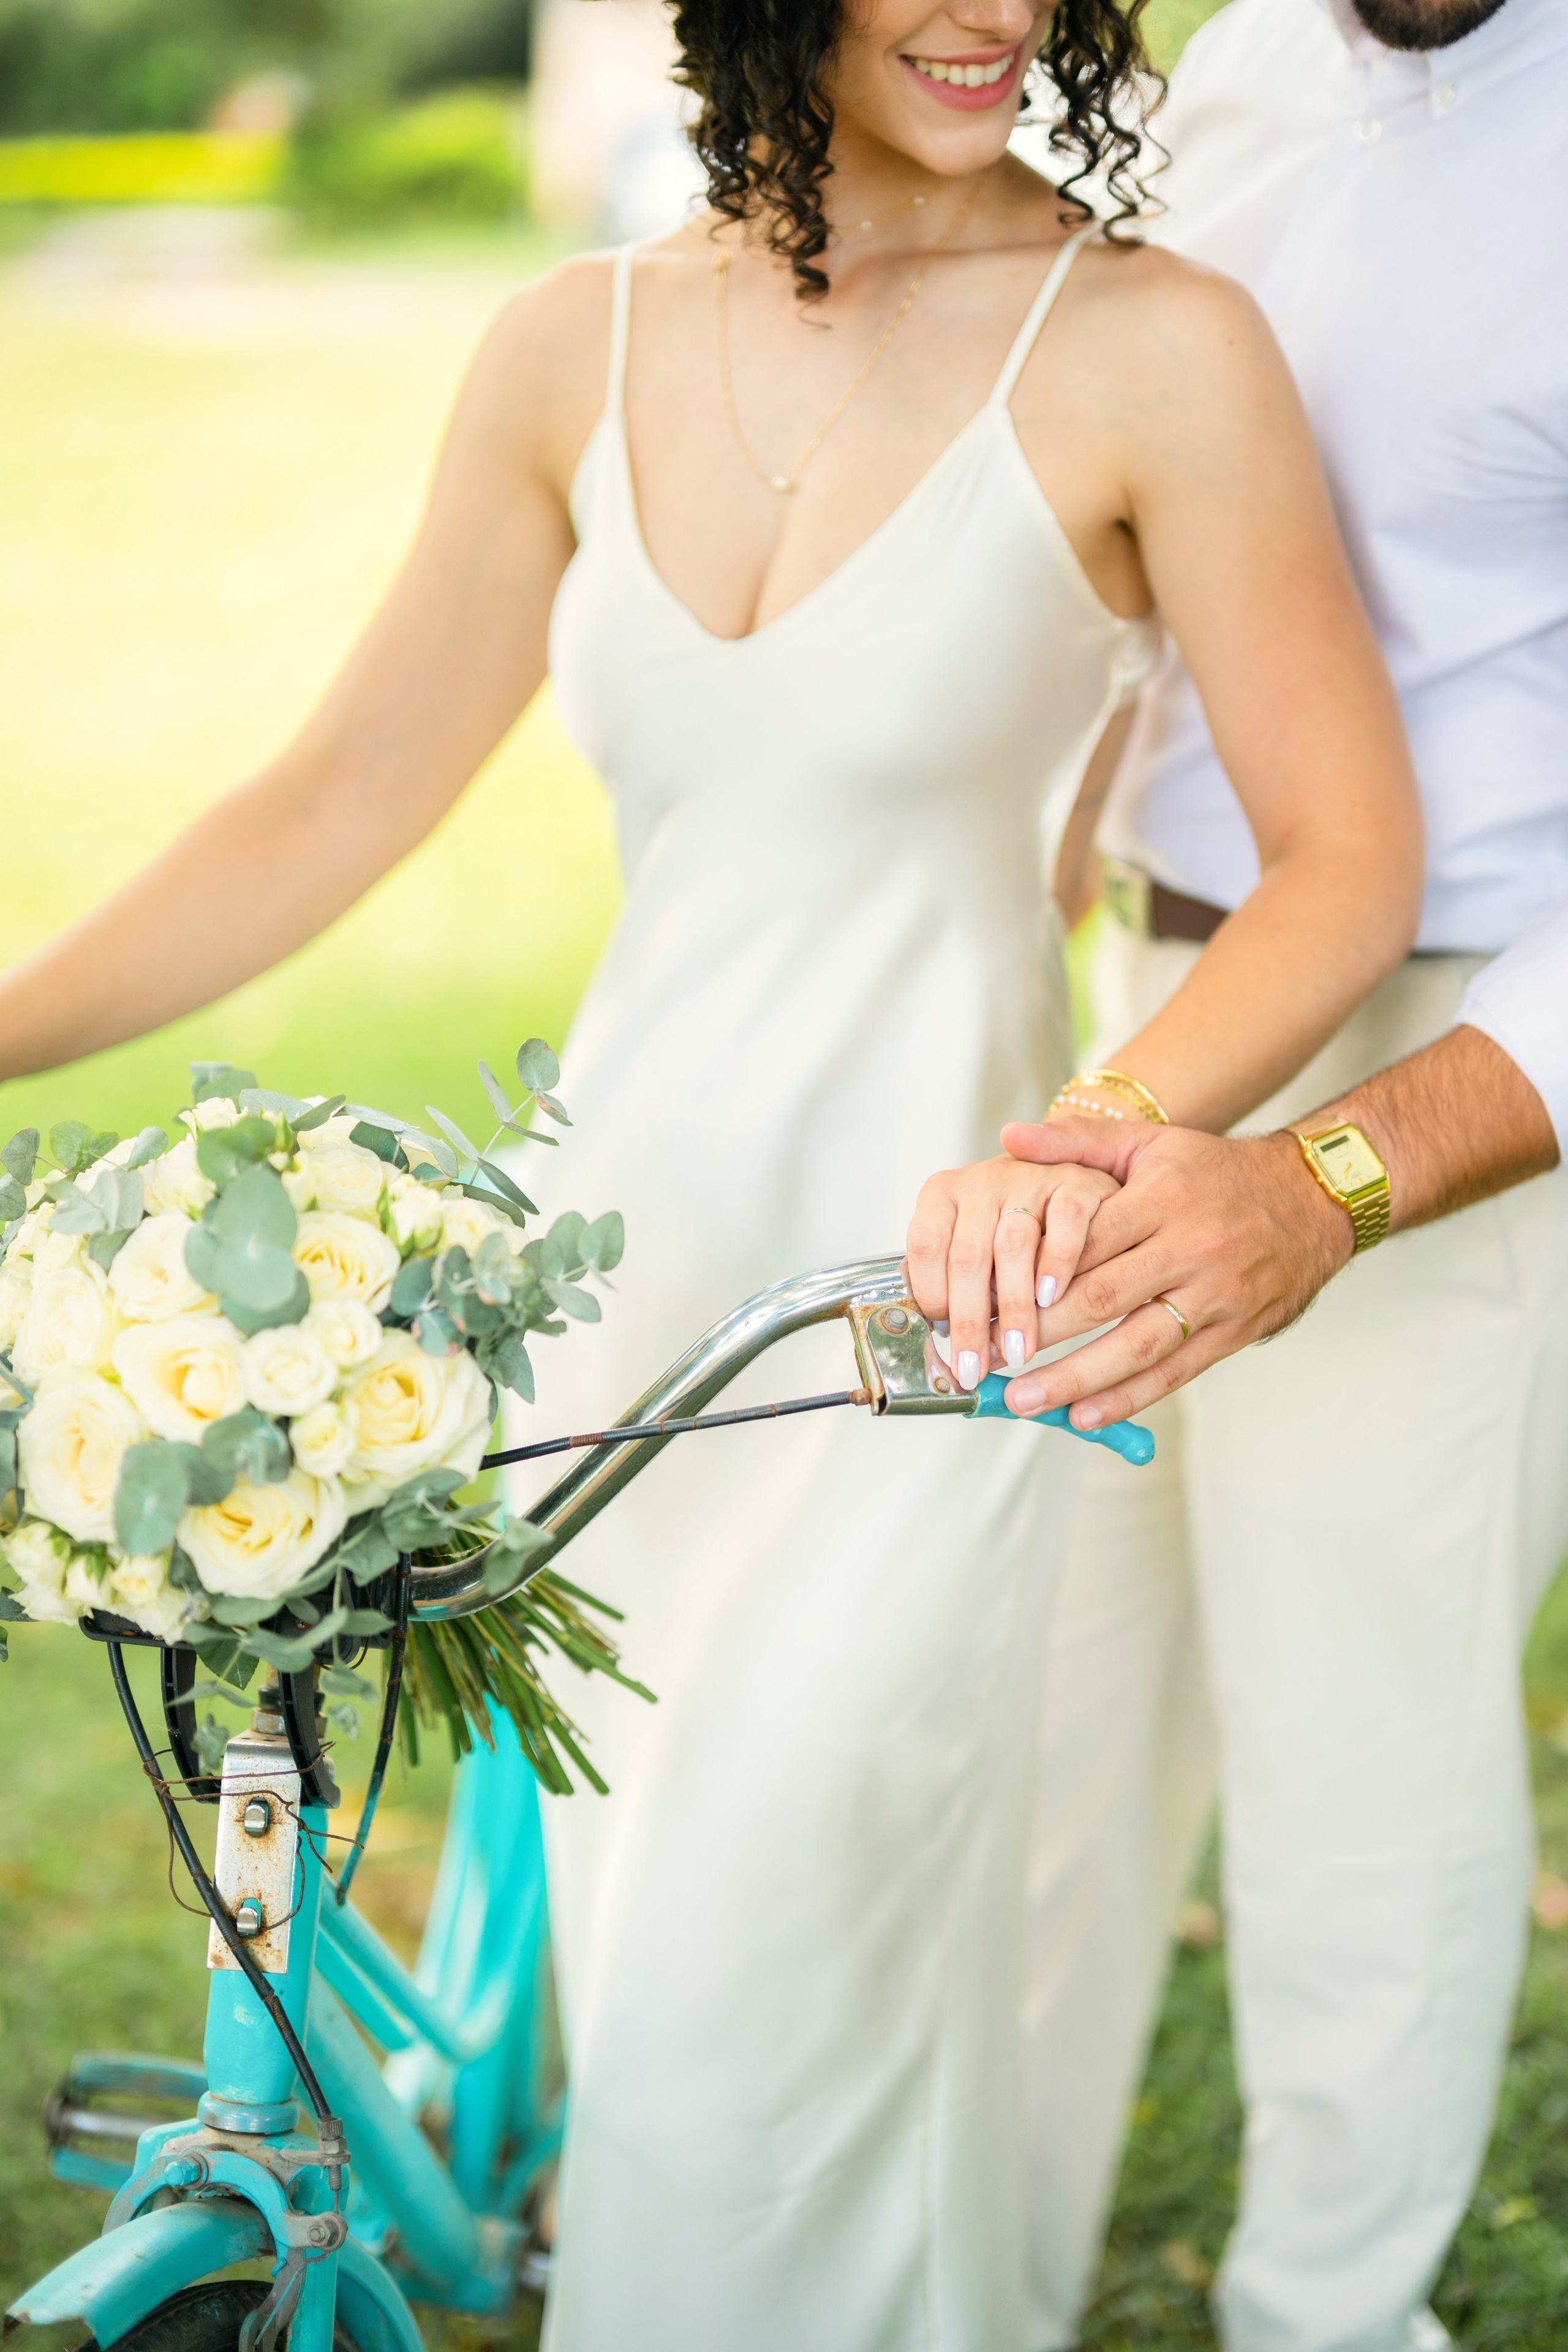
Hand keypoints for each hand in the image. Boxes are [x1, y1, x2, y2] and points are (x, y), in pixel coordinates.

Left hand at [906, 1154, 1120, 1390]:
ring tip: (1017, 1350)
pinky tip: (1052, 1298)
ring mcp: (1029, 1177)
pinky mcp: (1075, 1183)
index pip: (924, 1246)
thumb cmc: (1016, 1224)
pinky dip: (1057, 1263)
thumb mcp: (974, 1241)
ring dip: (1014, 1306)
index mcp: (943, 1193)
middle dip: (971, 1322)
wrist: (1077, 1172)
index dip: (932, 1297)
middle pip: (967, 1256)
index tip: (941, 1341)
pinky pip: (1064, 1223)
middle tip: (975, 1368)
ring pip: (1012, 1246)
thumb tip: (941, 1338)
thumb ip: (951, 1276)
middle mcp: (982, 1180)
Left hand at [994, 1117, 1353, 1427]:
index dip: (1031, 1275)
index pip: (1085, 1242)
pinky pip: (1175, 1372)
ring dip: (1073, 1379)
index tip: (983, 1300)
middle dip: (1038, 1334)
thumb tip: (1007, 1138)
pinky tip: (1083, 1416)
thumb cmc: (1215, 1171)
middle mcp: (1190, 1247)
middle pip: (1101, 1300)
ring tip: (1020, 1401)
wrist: (1313, 1197)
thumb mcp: (1150, 1141)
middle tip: (983, 1357)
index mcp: (1161, 1198)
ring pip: (1136, 1346)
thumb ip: (1077, 1142)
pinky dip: (1128, 1398)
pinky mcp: (1235, 1331)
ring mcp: (1216, 1294)